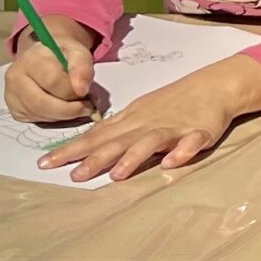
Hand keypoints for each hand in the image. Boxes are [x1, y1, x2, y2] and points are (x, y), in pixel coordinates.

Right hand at [5, 19, 100, 123]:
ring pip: (38, 114)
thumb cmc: (64, 55)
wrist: (47, 58)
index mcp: (30, 59)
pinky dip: (54, 118)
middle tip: (85, 107)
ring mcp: (11, 95)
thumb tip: (81, 90)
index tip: (86, 92)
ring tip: (76, 107)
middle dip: (68, 109)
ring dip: (62, 115)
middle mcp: (15, 77)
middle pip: (41, 103)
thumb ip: (82, 67)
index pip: (52, 81)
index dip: (72, 91)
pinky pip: (35, 120)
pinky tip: (61, 109)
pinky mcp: (14, 109)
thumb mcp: (78, 53)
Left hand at [41, 57, 260, 182]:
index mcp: (132, 120)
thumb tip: (82, 146)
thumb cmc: (174, 101)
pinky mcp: (201, 132)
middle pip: (119, 141)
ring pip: (151, 142)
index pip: (97, 136)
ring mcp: (175, 127)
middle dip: (96, 158)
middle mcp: (148, 124)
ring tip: (118, 175)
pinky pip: (192, 142)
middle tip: (74, 176)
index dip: (72, 149)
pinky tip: (173, 163)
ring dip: (135, 157)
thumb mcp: (140, 111)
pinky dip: (183, 152)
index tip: (45, 163)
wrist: (216, 84)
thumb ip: (115, 130)